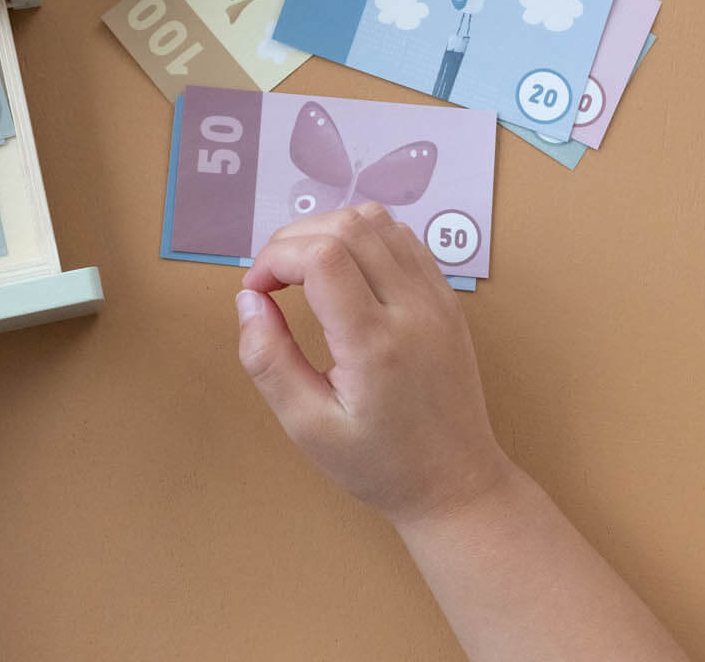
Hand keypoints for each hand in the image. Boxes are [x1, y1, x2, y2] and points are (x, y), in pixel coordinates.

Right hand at [236, 203, 512, 525]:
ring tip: (304, 270)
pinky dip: (361, 237)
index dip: (275, 258)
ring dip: (327, 230)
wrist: (456, 484)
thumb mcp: (307, 427)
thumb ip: (268, 360)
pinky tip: (344, 272)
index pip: (321, 256)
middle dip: (293, 240)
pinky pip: (401, 236)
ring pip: (375, 220)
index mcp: (375, 344)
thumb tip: (249, 300)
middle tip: (273, 280)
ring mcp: (436, 298)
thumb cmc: (380, 463)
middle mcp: (412, 309)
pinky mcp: (446, 297)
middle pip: (345, 227)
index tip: (256, 291)